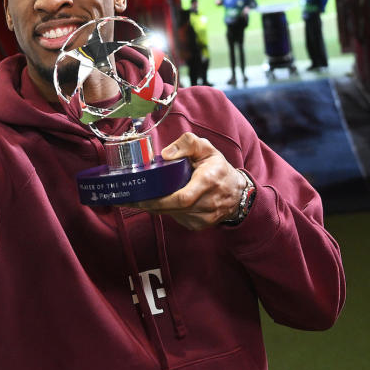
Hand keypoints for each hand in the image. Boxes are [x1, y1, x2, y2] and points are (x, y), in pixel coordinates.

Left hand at [132, 133, 247, 229]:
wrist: (237, 191)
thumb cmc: (218, 167)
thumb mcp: (205, 148)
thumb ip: (187, 143)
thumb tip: (166, 155)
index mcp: (208, 181)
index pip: (181, 198)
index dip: (159, 200)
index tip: (140, 197)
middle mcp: (208, 202)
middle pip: (173, 209)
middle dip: (150, 205)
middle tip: (132, 199)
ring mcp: (205, 217)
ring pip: (173, 215)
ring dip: (158, 208)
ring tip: (144, 198)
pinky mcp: (200, 225)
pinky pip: (178, 219)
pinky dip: (168, 211)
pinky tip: (163, 203)